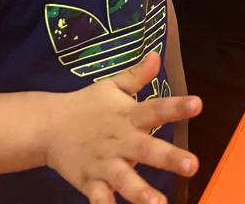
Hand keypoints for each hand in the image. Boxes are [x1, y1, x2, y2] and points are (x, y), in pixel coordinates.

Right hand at [46, 53, 200, 203]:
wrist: (46, 125)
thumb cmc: (87, 105)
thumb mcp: (112, 86)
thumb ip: (136, 76)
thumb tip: (156, 55)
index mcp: (128, 115)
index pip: (156, 108)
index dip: (177, 106)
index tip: (198, 104)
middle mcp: (119, 140)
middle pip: (146, 148)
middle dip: (169, 157)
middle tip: (193, 165)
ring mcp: (103, 162)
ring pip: (125, 180)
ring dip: (141, 193)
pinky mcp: (89, 181)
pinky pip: (99, 199)